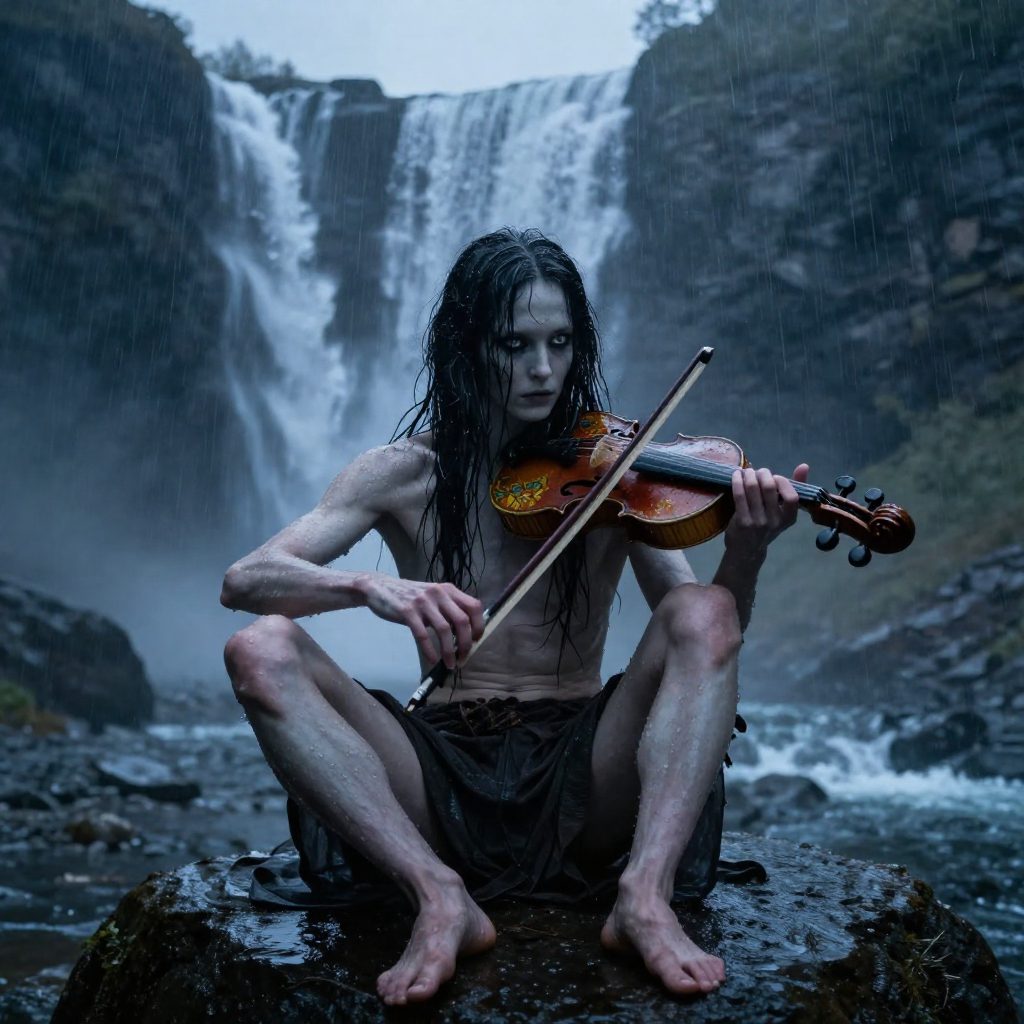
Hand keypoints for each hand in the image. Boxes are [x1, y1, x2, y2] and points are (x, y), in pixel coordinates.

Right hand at [360, 576, 483, 668]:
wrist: (380, 587)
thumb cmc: (409, 596)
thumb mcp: (433, 596)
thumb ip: (448, 608)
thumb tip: (465, 632)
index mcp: (448, 590)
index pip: (474, 606)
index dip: (479, 625)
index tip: (476, 641)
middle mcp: (438, 593)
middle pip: (462, 621)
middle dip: (466, 644)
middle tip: (463, 659)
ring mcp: (423, 602)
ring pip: (444, 630)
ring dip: (449, 651)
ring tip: (450, 664)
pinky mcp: (407, 611)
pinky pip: (423, 635)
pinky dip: (430, 650)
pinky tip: (433, 660)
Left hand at [724, 463, 808, 557]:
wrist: (747, 550)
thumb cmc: (766, 526)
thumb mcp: (783, 512)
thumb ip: (794, 489)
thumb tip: (804, 466)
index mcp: (789, 518)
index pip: (792, 497)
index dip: (783, 482)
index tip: (775, 477)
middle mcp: (774, 521)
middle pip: (769, 488)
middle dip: (763, 473)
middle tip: (758, 471)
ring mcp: (757, 522)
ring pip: (753, 488)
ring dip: (749, 474)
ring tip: (747, 472)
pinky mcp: (742, 521)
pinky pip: (739, 495)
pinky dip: (737, 481)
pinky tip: (736, 476)